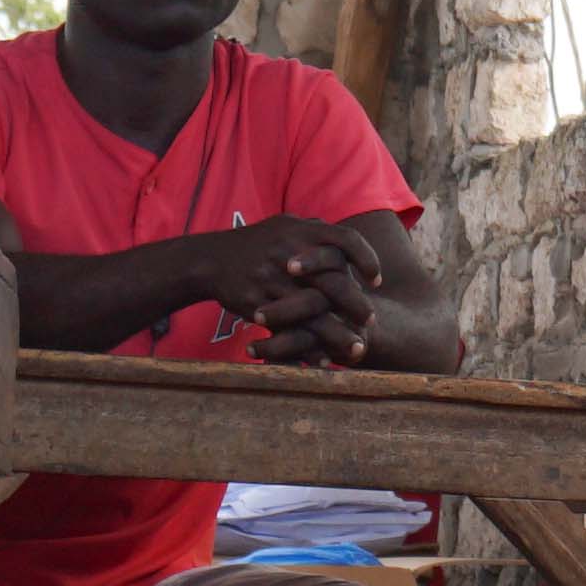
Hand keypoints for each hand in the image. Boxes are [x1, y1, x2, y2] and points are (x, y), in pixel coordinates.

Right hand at [185, 218, 381, 360]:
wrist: (209, 260)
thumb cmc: (256, 244)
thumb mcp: (284, 226)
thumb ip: (316, 232)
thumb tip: (348, 245)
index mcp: (300, 231)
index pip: (345, 240)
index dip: (367, 259)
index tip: (376, 280)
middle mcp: (289, 253)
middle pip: (334, 281)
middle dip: (357, 305)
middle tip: (371, 320)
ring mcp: (272, 279)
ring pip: (313, 312)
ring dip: (337, 334)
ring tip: (357, 349)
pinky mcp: (257, 303)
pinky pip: (287, 329)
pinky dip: (306, 347)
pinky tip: (322, 359)